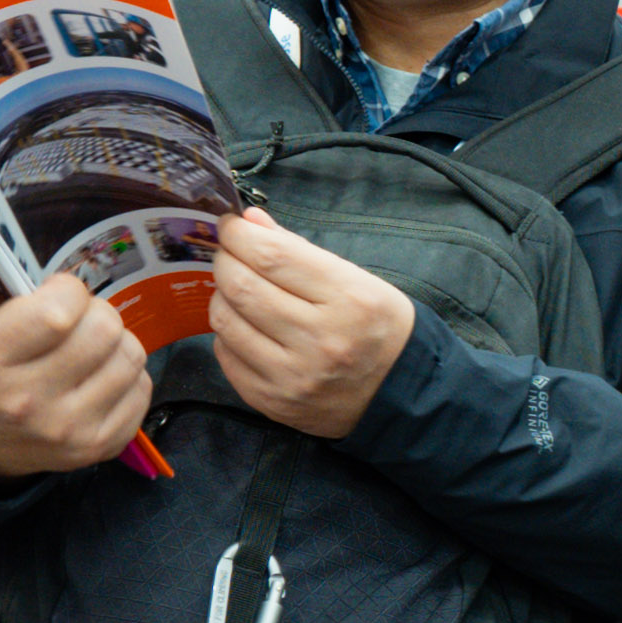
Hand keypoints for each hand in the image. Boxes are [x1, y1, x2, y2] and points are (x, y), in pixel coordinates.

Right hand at [0, 192, 151, 482]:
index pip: (63, 310)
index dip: (67, 291)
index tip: (50, 294)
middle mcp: (28, 400)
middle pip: (106, 328)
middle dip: (92, 314)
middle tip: (67, 322)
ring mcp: (67, 430)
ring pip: (131, 356)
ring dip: (113, 343)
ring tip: (80, 347)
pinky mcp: (99, 448)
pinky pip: (142, 389)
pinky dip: (126, 377)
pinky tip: (93, 377)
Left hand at [209, 208, 416, 439]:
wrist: (399, 391)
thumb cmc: (376, 325)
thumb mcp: (355, 279)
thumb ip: (297, 249)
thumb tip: (248, 222)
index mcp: (349, 299)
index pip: (273, 256)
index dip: (239, 234)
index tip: (232, 225)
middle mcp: (320, 340)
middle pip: (242, 286)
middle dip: (225, 261)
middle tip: (231, 255)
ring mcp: (293, 376)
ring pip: (225, 321)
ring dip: (222, 296)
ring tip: (238, 290)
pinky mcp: (273, 401)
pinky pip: (226, 356)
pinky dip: (229, 333)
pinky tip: (246, 327)